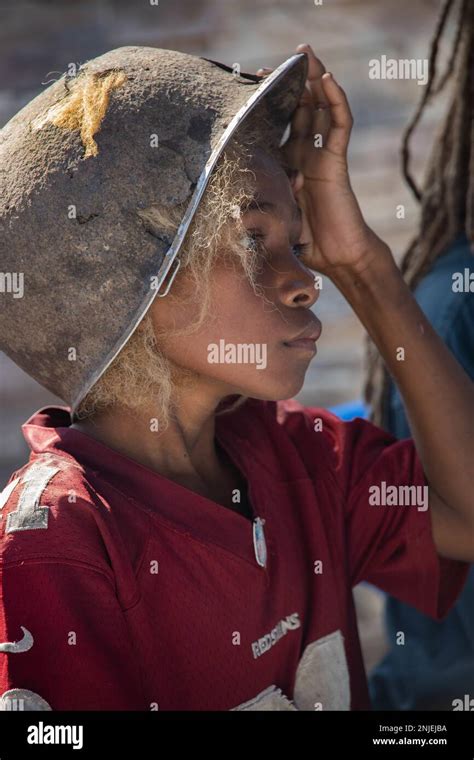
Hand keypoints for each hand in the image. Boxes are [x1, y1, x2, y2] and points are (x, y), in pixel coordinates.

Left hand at [257, 43, 389, 277]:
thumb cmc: (302, 244)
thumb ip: (252, 208)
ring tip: (305, 53)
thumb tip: (218, 213)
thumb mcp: (270, 218)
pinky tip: (327, 78)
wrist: (335, 257)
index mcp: (287, 167)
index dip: (267, 107)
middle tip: (279, 60)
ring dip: (314, 79)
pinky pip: (340, 124)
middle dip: (290, 84)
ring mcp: (322, 155)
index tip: (248, 85)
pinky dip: (336, 100)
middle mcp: (304, 155)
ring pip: (320, 108)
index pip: (277, 128)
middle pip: (300, 110)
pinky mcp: (337, 160)